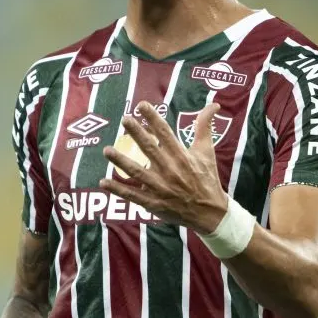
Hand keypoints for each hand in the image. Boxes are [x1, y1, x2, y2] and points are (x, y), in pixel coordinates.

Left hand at [98, 101, 228, 233]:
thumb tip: (214, 105)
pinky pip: (133, 196)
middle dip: (136, 134)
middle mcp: (170, 170)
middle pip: (150, 149)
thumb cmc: (206, 178)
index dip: (153, 118)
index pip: (166, 133)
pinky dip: (118, 190)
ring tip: (107, 150)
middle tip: (125, 119)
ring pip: (138, 172)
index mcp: (182, 156)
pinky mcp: (154, 203)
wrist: (210, 213)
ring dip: (121, 161)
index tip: (141, 105)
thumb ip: (205, 127)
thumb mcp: (206, 151)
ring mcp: (160, 187)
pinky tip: (103, 182)